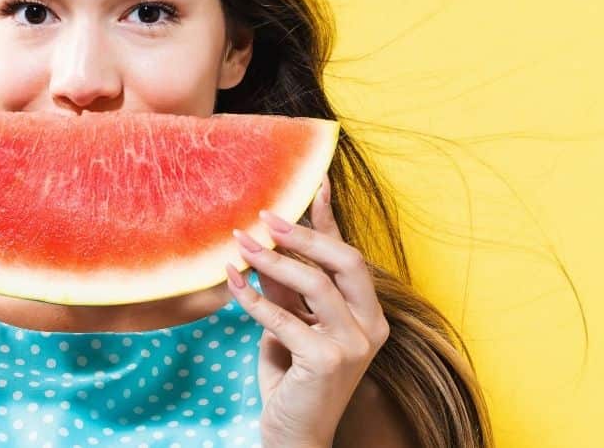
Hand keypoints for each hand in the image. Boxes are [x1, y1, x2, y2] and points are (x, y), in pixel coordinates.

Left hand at [224, 173, 389, 447]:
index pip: (349, 256)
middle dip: (306, 234)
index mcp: (367, 313)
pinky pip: (283, 318)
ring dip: (273, 260)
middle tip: (268, 217)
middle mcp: (370, 326)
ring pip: (316, 284)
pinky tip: (232, 281)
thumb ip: (286, 289)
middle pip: (346, 261)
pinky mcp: (327, 360)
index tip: (317, 180)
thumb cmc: (292, 377)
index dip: (330, 218)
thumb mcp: (289, 323)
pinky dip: (253, 298)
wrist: (294, 432)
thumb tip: (266, 246)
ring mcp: (353, 344)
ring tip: (241, 244)